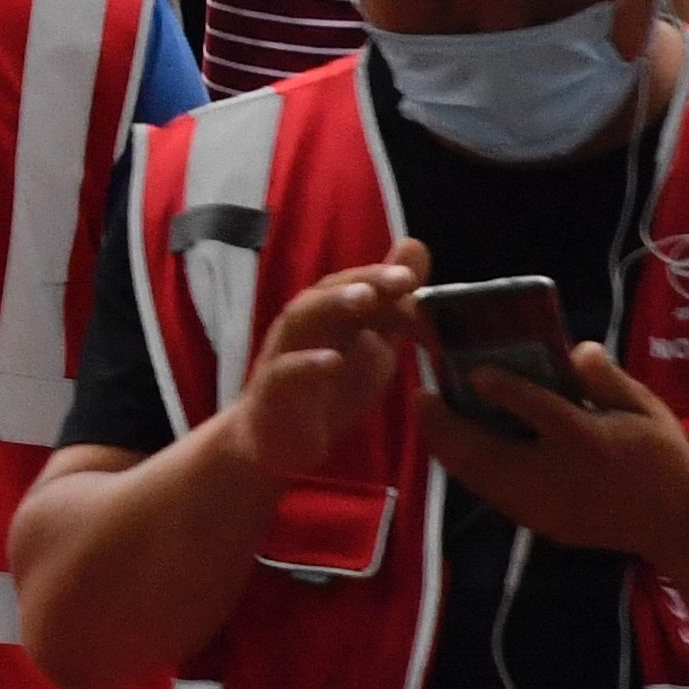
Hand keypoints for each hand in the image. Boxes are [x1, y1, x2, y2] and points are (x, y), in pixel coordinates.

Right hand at [209, 245, 425, 496]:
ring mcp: (284, 355)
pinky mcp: (272, 392)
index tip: (415, 275)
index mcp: (328, 315)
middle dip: (364, 281)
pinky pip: (284, 372)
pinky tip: (332, 361)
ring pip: (301, 319)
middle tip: (401, 279)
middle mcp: (304, 326)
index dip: (383, 276)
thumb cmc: (326, 388)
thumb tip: (415, 248)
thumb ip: (393, 304)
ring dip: (332, 305)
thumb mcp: (372, 345)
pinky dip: (307, 364)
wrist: (275, 441)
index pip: (354, 284)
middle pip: (327, 291)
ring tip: (366, 300)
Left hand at [425, 345, 688, 555]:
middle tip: (423, 394)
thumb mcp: (645, 410)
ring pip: (478, 476)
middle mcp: (557, 474)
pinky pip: (490, 494)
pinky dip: (467, 469)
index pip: (535, 409)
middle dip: (446, 424)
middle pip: (485, 450)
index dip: (499, 387)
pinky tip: (457, 448)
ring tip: (431, 418)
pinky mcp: (538, 523)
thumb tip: (578, 347)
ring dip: (448, 447)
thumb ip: (608, 379)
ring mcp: (544, 505)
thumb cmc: (662, 457)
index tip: (472, 368)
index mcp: (588, 440)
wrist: (678, 523)